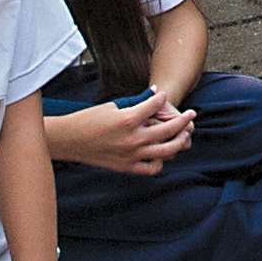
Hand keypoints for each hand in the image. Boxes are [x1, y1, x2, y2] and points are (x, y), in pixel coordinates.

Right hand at [43, 94, 193, 176]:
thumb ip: (136, 102)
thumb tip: (155, 93)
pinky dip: (160, 160)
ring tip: (184, 134)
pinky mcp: (127, 167)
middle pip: (170, 129)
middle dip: (184, 120)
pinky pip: (153, 167)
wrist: (69, 141)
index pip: (157, 105)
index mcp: (128, 119)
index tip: (163, 96)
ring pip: (167, 150)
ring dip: (179, 140)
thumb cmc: (88, 119)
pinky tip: (161, 152)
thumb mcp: (113, 106)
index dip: (162, 98)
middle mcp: (133, 138)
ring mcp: (132, 155)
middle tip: (192, 114)